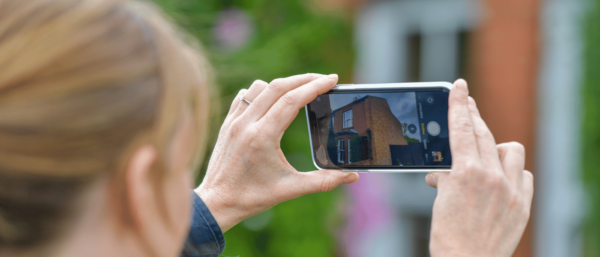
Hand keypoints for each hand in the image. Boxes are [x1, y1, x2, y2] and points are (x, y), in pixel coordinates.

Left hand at [196, 74, 359, 231]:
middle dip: (305, 79)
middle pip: (278, 86)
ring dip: (282, 84)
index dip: (315, 86)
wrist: (216, 203)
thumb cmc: (252, 197)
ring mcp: (234, 121)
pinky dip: (261, 92)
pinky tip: (272, 101)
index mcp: (262, 137)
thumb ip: (324, 181)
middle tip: (324, 79)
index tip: (332, 79)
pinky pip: (245, 95)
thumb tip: (352, 177)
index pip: (292, 100)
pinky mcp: (227, 123)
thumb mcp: (291, 189)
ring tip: (300, 90)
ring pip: (260, 87)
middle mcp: (246, 124)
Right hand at [425, 79, 533, 256]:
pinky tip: (502, 180)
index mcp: (466, 173)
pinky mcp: (522, 204)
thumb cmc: (447, 236)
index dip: (459, 103)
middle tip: (467, 104)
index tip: (459, 85)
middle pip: (483, 133)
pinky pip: (524, 174)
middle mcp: (491, 176)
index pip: (461, 128)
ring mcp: (511, 190)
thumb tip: (442, 173)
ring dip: (496, 148)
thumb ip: (445, 179)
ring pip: (510, 150)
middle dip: (473, 115)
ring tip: (485, 157)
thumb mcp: (440, 201)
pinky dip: (513, 172)